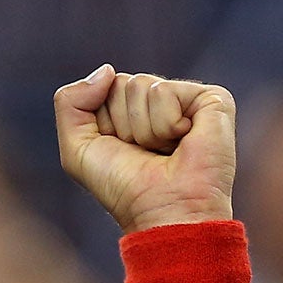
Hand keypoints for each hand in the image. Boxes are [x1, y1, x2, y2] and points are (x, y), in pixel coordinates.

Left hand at [55, 65, 236, 232]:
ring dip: (142, 128)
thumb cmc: (123, 187)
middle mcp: (160, 102)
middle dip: (121, 124)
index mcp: (131, 110)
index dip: (102, 124)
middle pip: (120, 83)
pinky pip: (163, 92)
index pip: (102, 87)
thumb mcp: (77, 149)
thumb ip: (69, 103)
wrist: (163, 212)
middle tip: (143, 152)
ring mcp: (187, 98)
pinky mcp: (212, 99)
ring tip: (163, 151)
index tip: (121, 151)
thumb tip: (107, 70)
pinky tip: (182, 142)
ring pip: (140, 85)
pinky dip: (163, 124)